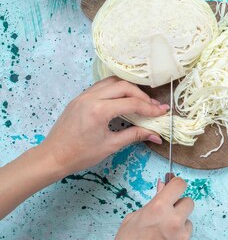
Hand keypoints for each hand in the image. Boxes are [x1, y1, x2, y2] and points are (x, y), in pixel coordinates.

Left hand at [40, 76, 167, 175]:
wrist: (52, 157)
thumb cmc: (80, 154)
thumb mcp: (110, 145)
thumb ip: (135, 135)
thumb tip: (156, 135)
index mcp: (99, 110)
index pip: (131, 103)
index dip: (149, 108)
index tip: (162, 112)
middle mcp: (91, 97)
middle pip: (124, 86)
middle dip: (142, 96)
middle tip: (153, 107)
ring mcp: (84, 95)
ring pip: (112, 82)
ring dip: (129, 89)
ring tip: (141, 100)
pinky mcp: (80, 98)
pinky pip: (102, 86)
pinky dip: (116, 89)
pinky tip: (123, 99)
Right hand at [110, 177, 193, 239]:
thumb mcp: (131, 221)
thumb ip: (151, 203)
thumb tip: (163, 186)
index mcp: (158, 209)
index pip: (179, 184)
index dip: (175, 185)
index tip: (173, 188)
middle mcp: (174, 221)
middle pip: (189, 202)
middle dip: (179, 206)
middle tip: (167, 215)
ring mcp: (183, 237)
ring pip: (188, 223)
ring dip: (179, 226)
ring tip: (162, 238)